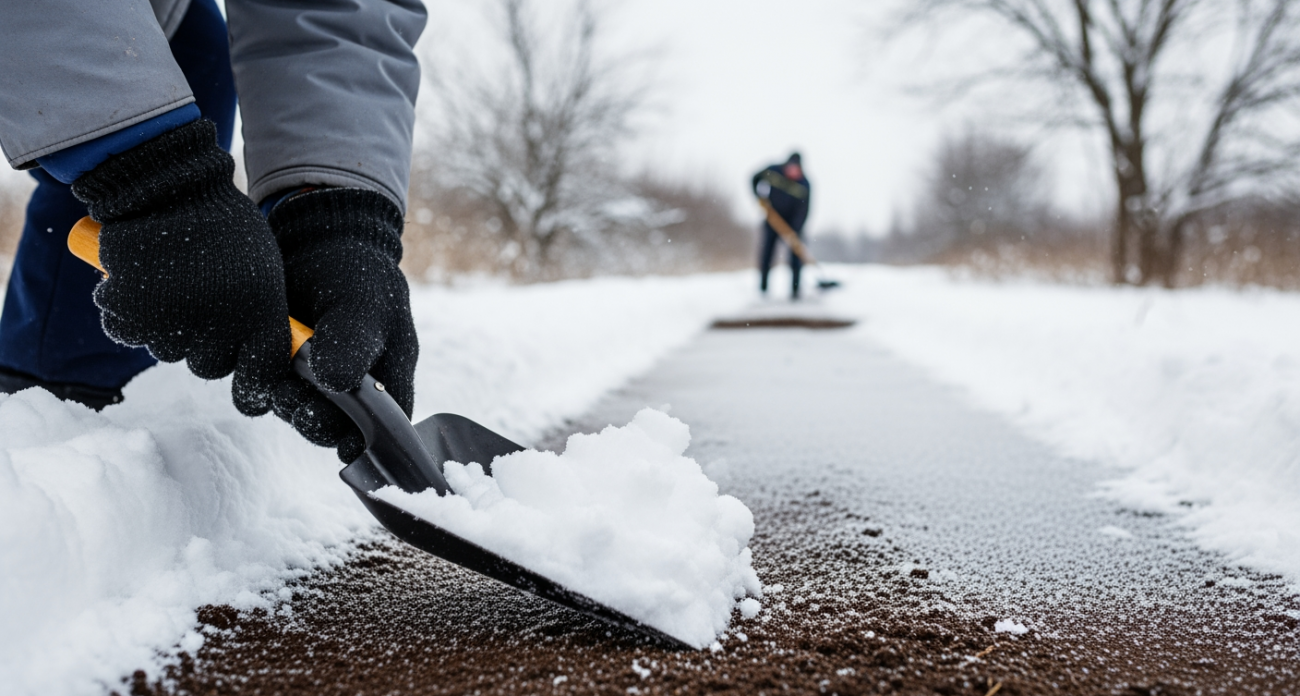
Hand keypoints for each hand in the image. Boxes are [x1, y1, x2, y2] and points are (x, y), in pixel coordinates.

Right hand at [71, 120, 290, 415]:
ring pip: (170, 353)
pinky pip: (131, 335)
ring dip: (171, 330)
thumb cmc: (224, 227)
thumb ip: (262, 317)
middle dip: (207, 346)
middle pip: (211, 368)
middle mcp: (219, 328)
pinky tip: (144, 284)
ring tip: (176, 285)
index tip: (248, 387)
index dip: (254, 385)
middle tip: (204, 306)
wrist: (169, 187)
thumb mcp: (263, 270)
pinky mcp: (129, 316)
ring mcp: (172, 325)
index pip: (262, 377)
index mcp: (260, 315)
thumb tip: (258, 361)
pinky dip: (133, 316)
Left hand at [266, 189, 417, 461]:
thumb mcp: (364, 304)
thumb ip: (354, 344)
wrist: (315, 236)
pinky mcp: (277, 366)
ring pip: (295, 412)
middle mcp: (350, 387)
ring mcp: (312, 380)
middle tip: (296, 393)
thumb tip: (338, 385)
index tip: (344, 435)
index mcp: (387, 379)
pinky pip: (265, 390)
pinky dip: (260, 378)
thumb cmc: (356, 270)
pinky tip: (261, 354)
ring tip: (279, 368)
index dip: (365, 441)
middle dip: (312, 418)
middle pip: (332, 429)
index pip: (383, 430)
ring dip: (283, 399)